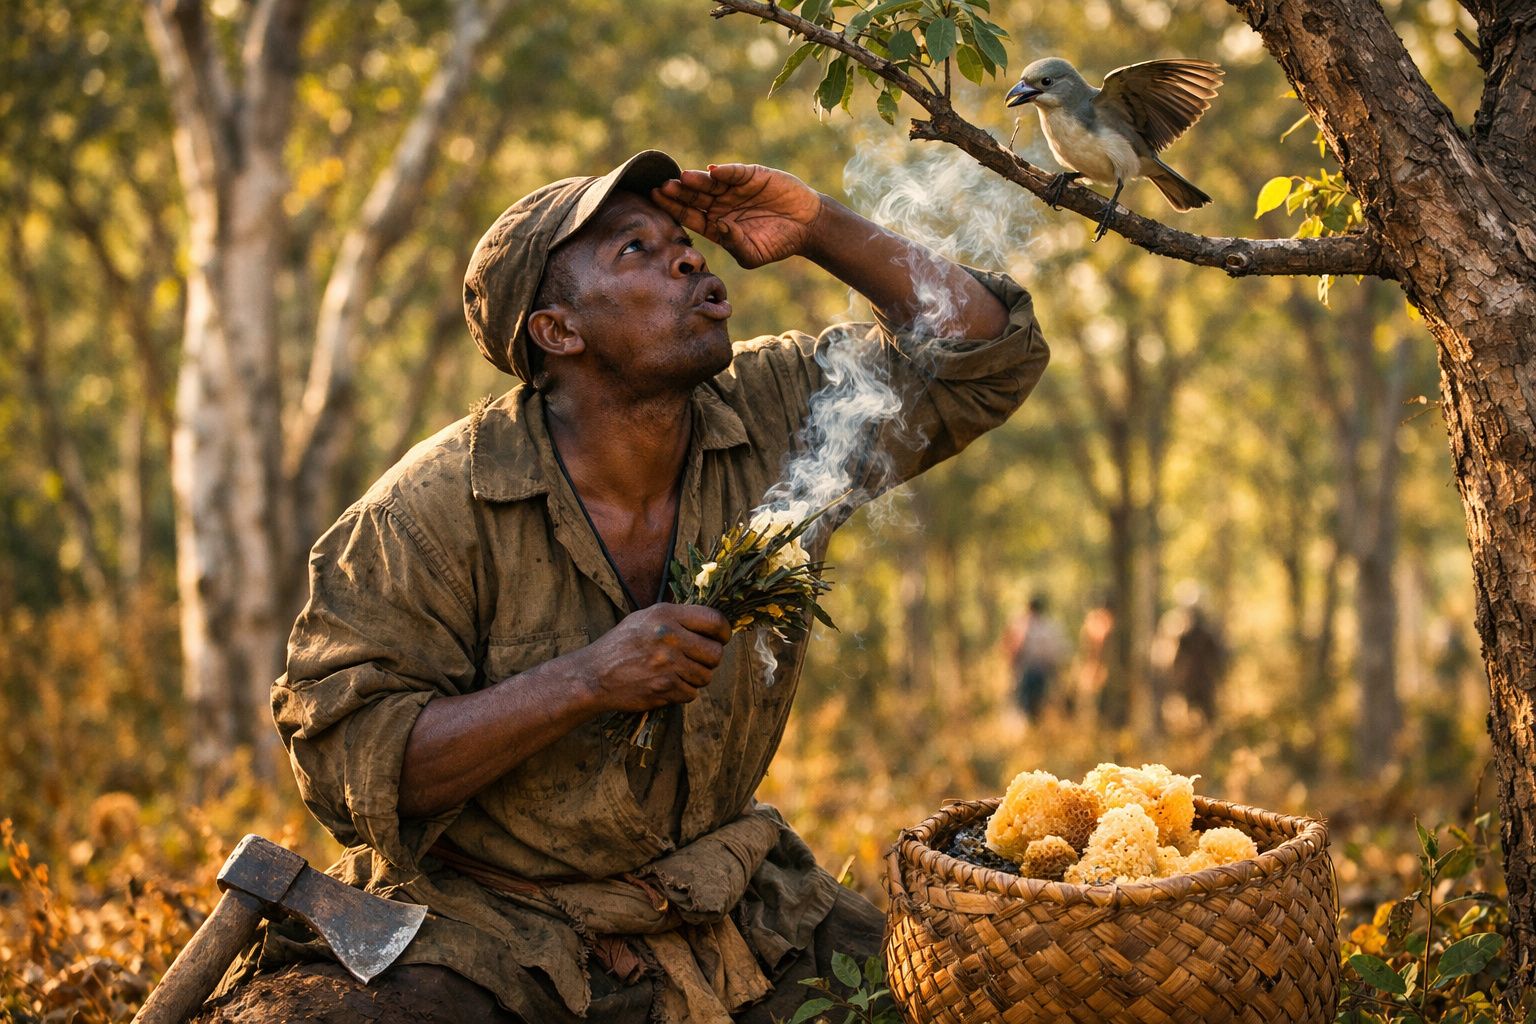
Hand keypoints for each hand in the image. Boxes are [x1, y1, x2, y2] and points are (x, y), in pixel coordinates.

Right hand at [573, 603, 730, 712]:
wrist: (593, 675)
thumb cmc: (621, 645)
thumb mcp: (645, 618)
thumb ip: (677, 618)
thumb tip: (712, 623)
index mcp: (666, 614)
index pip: (714, 620)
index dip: (724, 632)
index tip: (721, 639)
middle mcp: (669, 636)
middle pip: (715, 653)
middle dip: (710, 660)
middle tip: (697, 661)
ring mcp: (667, 663)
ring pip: (706, 676)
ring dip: (696, 678)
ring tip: (677, 673)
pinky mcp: (664, 687)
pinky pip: (691, 693)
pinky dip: (682, 692)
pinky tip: (666, 685)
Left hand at [651, 163, 824, 269]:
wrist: (806, 227)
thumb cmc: (777, 244)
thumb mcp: (752, 255)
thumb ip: (733, 243)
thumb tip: (719, 226)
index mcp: (716, 225)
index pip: (688, 215)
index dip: (673, 208)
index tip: (656, 200)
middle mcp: (721, 204)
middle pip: (694, 197)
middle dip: (678, 193)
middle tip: (662, 187)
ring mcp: (735, 189)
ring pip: (710, 183)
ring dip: (697, 180)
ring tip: (682, 178)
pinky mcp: (752, 176)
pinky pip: (735, 173)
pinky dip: (725, 172)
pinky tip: (713, 171)